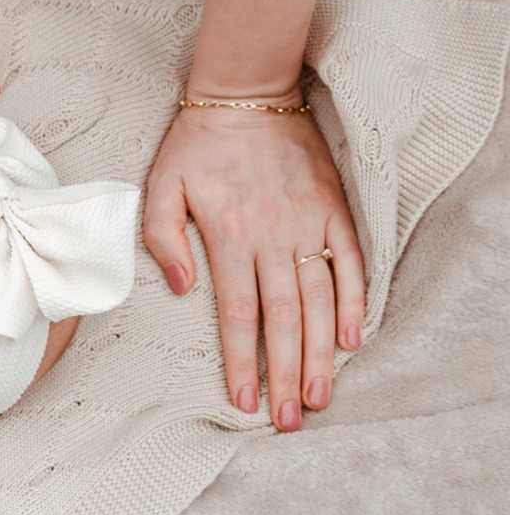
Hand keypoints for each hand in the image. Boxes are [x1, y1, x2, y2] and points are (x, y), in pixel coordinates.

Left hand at [143, 106, 364, 429]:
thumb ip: (162, 237)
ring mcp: (307, 225)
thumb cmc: (196, 143)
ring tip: (318, 397)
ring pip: (318, 302)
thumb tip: (185, 289)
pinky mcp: (333, 211)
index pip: (238, 315)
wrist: (246, 94)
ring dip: (319, 353)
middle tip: (289, 419)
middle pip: (282, 320)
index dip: (242, 361)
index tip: (243, 401)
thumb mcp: (160, 184)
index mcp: (228, 236)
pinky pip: (349, 264)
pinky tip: (352, 340)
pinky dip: (353, 303)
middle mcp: (271, 237)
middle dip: (284, 374)